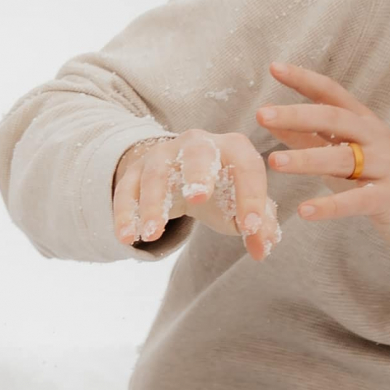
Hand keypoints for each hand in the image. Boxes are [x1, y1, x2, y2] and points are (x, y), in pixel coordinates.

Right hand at [113, 130, 280, 260]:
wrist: (182, 173)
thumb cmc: (222, 189)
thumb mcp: (243, 203)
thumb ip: (259, 223)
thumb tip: (264, 246)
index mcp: (232, 148)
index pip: (246, 166)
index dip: (251, 196)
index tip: (250, 229)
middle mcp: (198, 143)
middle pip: (197, 153)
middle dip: (198, 174)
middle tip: (198, 198)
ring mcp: (163, 154)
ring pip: (156, 174)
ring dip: (152, 204)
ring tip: (151, 235)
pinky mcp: (136, 170)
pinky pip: (127, 189)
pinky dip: (125, 213)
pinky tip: (126, 237)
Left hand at [257, 61, 389, 330]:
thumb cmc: (382, 179)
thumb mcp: (345, 152)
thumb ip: (310, 136)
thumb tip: (272, 119)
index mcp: (363, 123)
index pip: (332, 94)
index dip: (305, 80)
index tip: (274, 68)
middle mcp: (376, 138)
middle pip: (335, 119)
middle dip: (298, 114)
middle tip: (262, 114)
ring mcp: (386, 167)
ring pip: (342, 158)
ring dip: (306, 159)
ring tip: (273, 162)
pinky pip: (357, 200)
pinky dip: (330, 206)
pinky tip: (305, 211)